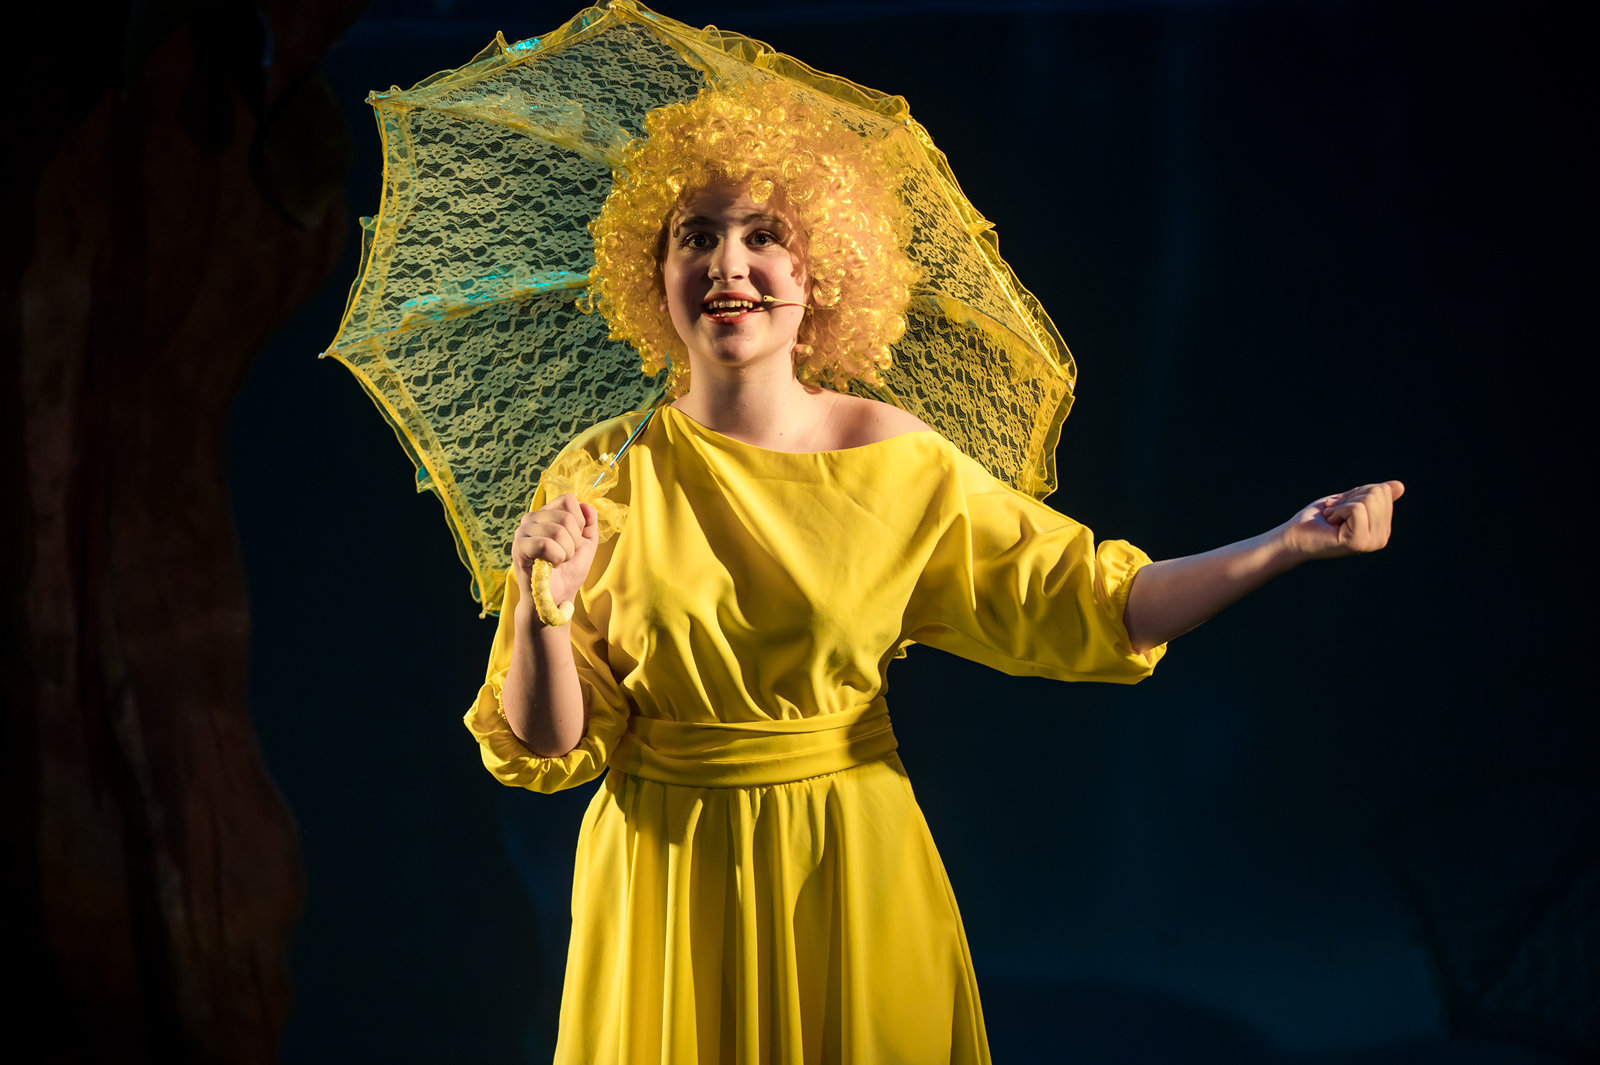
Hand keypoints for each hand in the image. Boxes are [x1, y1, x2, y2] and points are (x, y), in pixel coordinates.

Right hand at [511, 493, 598, 616]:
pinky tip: (551, 565)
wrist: (557, 598)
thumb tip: (587, 505)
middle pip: (566, 516)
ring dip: (566, 553)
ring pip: (558, 531)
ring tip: (559, 562)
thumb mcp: (586, 545)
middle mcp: (532, 518)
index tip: (575, 541)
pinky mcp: (518, 547)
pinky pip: (546, 544)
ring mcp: (523, 531)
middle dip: (575, 542)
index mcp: (547, 514)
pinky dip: (557, 558)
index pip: (568, 500)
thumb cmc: (569, 572)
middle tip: (566, 556)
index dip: (579, 522)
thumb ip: (590, 524)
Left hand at [1281, 480, 1404, 560]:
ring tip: (1332, 519)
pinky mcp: (1359, 542)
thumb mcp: (1349, 501)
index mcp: (1382, 528)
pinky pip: (1357, 509)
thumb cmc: (1318, 519)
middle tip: (1335, 514)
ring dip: (1342, 505)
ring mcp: (1372, 542)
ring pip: (1368, 500)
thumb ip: (1373, 495)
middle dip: (1350, 498)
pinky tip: (1331, 523)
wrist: (1294, 536)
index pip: (1383, 491)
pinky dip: (1339, 510)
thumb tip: (1400, 486)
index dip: (1357, 493)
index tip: (1341, 508)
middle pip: (1377, 494)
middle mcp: (1382, 538)